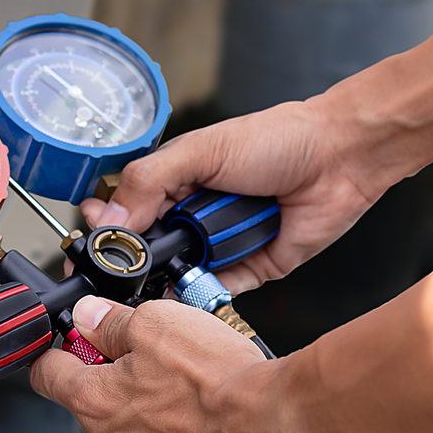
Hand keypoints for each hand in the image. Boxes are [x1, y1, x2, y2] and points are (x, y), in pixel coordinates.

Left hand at [31, 297, 295, 432]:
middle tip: (166, 383)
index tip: (77, 350)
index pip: (47, 375)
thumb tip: (87, 316)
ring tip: (197, 420)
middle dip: (123, 397)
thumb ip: (111, 321)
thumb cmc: (223, 382)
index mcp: (93, 402)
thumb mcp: (159, 323)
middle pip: (97, 416)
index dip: (62, 356)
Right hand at [78, 100, 384, 292]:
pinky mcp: (251, 268)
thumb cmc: (277, 139)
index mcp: (174, 182)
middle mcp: (193, 215)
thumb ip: (149, 180)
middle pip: (148, 247)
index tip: (92, 237)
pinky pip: (217, 289)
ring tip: (156, 276)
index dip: (108, 225)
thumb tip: (109, 216)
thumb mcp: (200, 150)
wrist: (340, 158)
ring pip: (178, 272)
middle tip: (120, 263)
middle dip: (134, 257)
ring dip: (168, 276)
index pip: (126, 209)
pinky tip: (189, 291)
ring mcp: (220, 243)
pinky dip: (203, 293)